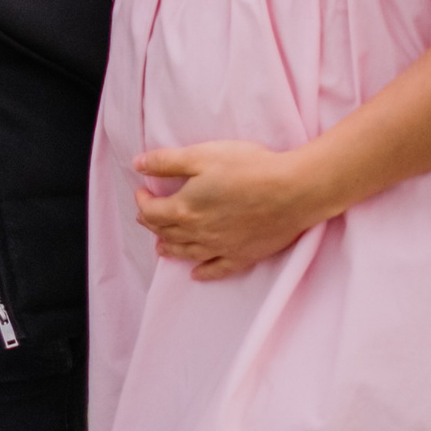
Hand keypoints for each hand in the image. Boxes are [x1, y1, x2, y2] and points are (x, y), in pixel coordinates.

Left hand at [130, 140, 332, 281]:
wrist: (292, 191)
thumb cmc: (248, 168)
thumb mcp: (201, 155)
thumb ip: (167, 162)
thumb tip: (137, 165)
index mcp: (185, 208)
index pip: (152, 212)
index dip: (142, 202)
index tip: (142, 191)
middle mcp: (199, 233)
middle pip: (167, 232)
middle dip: (153, 224)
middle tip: (147, 217)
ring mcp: (221, 247)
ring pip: (187, 253)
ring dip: (171, 249)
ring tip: (162, 248)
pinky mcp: (243, 255)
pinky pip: (217, 269)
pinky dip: (204, 272)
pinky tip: (196, 274)